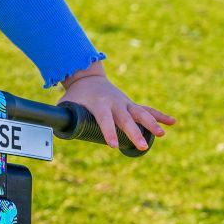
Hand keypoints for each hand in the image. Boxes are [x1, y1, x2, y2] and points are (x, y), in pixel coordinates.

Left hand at [58, 64, 175, 152]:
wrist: (88, 76)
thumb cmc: (76, 95)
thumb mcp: (67, 104)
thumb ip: (63, 118)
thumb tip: (51, 134)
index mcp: (99, 104)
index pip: (104, 120)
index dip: (108, 132)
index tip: (113, 146)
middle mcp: (115, 103)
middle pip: (126, 119)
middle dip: (134, 133)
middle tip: (142, 147)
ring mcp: (125, 103)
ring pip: (141, 113)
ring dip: (152, 123)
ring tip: (162, 135)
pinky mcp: (131, 104)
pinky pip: (148, 110)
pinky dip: (160, 116)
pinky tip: (173, 122)